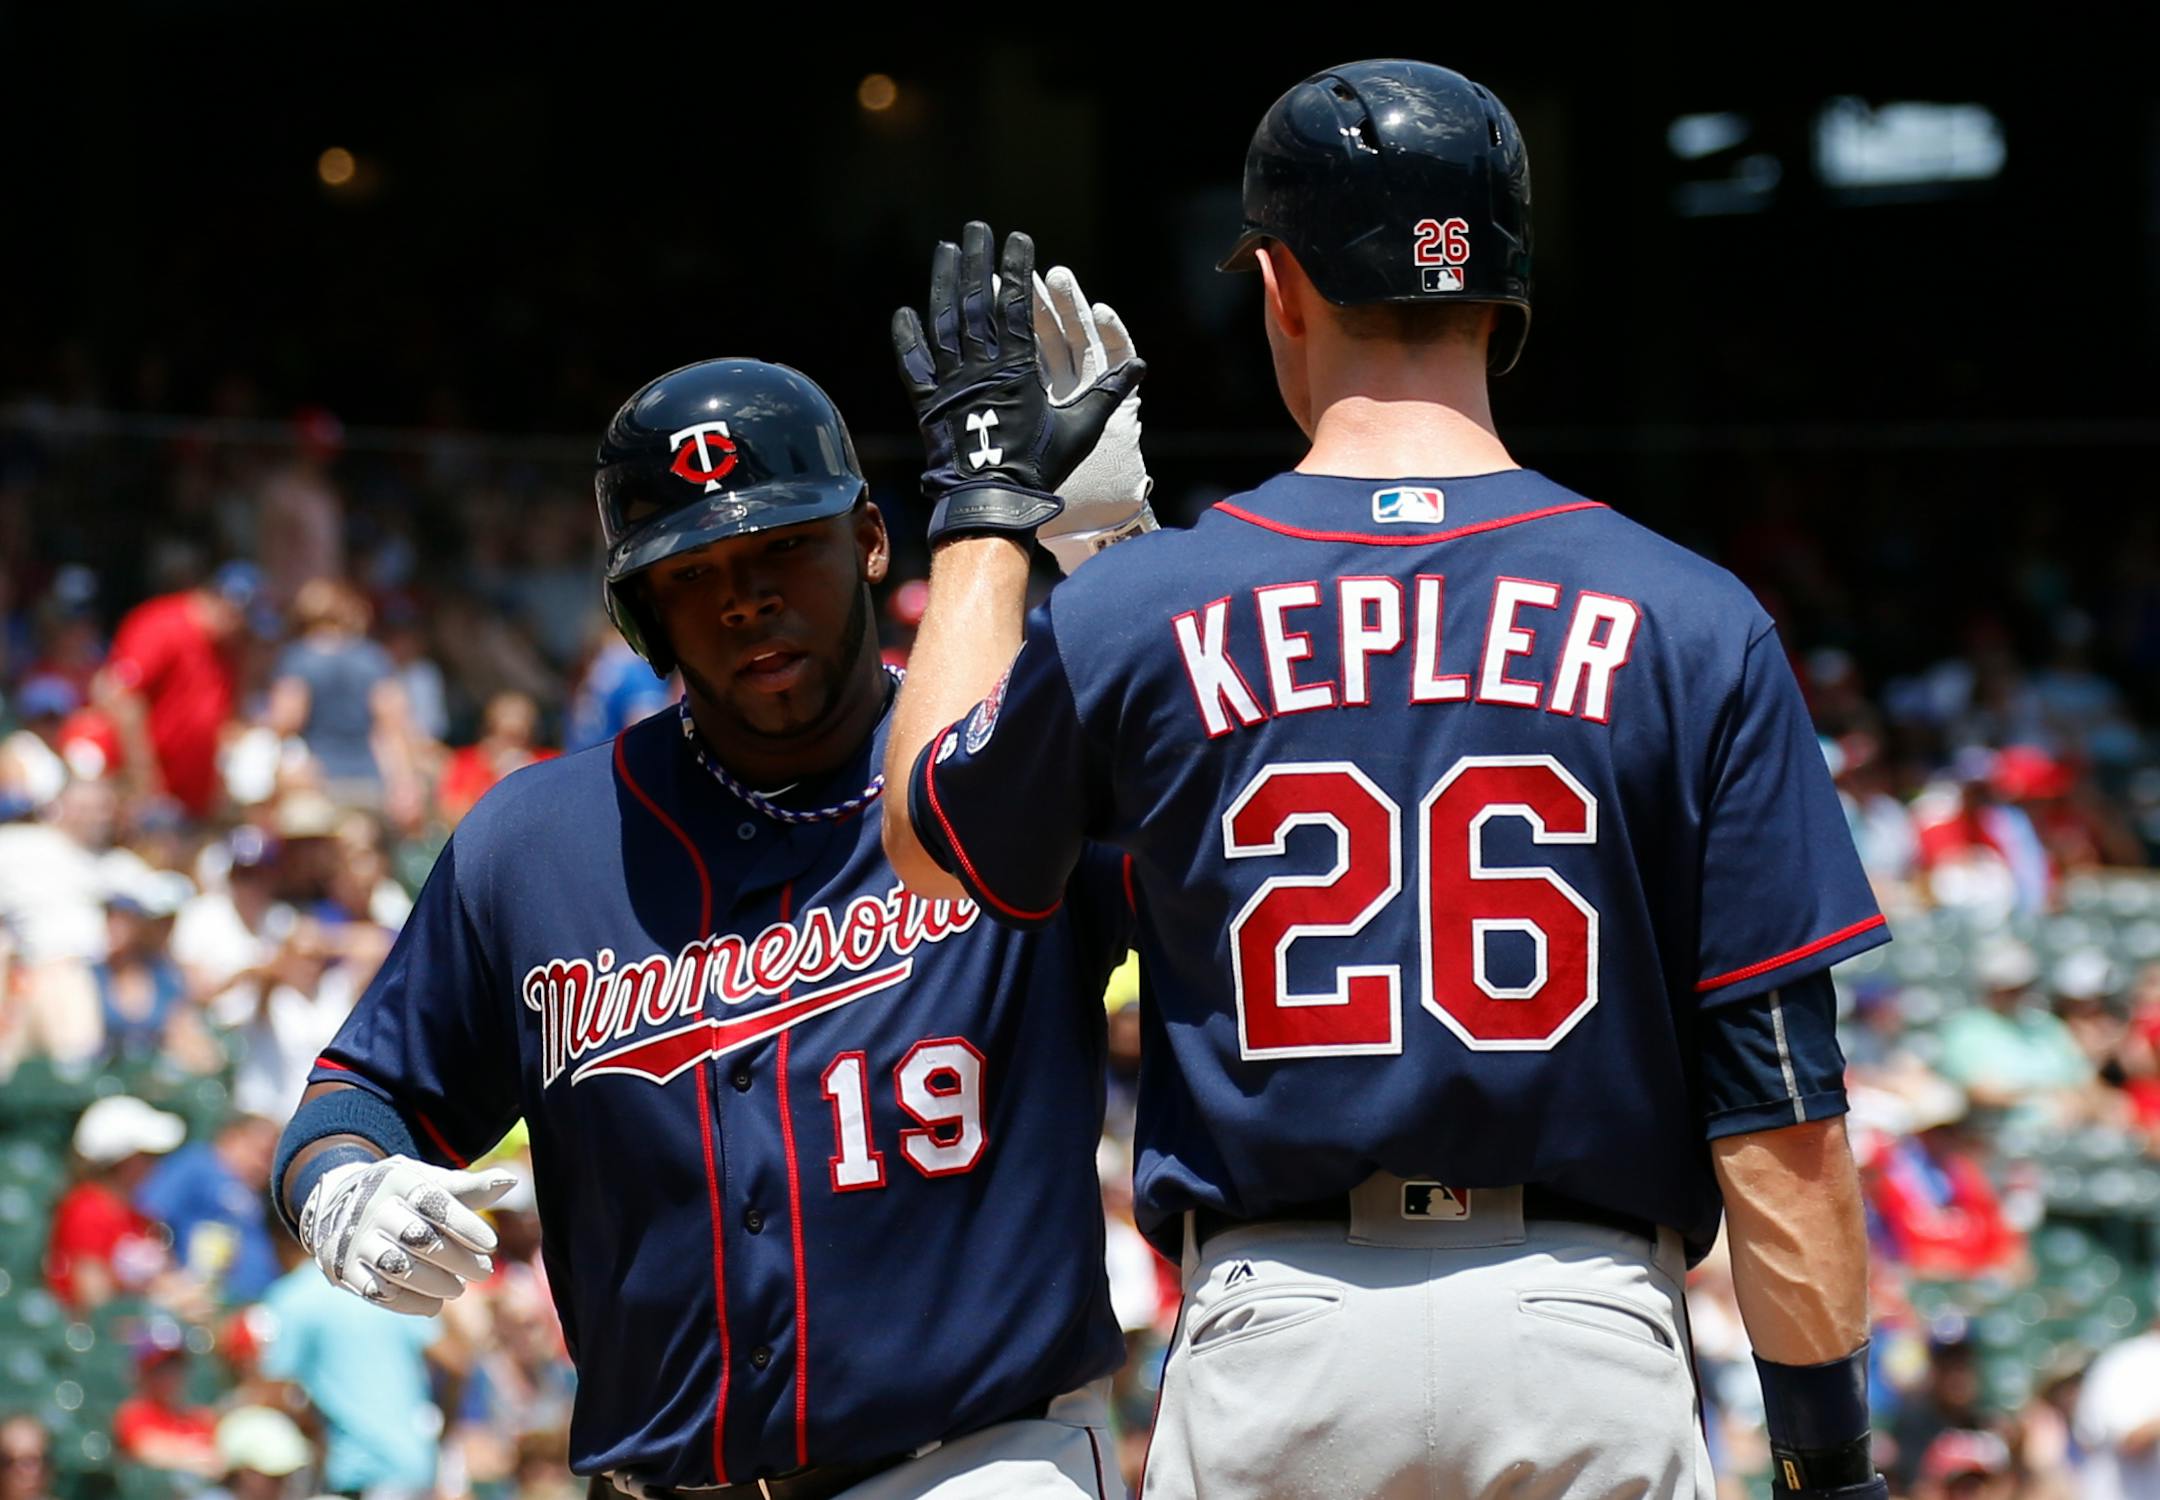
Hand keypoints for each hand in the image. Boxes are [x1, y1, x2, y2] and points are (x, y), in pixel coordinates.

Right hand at [298, 1156, 514, 1315]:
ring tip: (457, 1288)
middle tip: (483, 1272)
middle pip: (418, 1238)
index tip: (491, 1244)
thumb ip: (468, 1189)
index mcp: (398, 1181)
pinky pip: (377, 1292)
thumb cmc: (403, 1195)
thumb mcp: (430, 1182)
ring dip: (434, 1283)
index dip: (465, 1225)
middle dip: (456, 1259)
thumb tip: (510, 1182)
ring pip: (398, 1268)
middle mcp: (373, 1209)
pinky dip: (409, 1303)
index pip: (434, 1202)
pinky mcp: (343, 1270)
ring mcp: (355, 1241)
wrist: (338, 1204)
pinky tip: (433, 1304)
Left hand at [892, 221, 1143, 546]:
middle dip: (976, 260)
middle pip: (975, 302)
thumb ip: (1108, 393)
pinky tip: (905, 311)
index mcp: (1016, 369)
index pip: (1014, 306)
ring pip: (943, 323)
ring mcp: (951, 383)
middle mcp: (980, 368)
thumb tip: (1140, 365)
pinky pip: (914, 365)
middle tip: (976, 227)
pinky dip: (907, 338)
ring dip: (943, 283)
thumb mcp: (1080, 429)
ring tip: (945, 249)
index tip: (1018, 238)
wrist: (991, 501)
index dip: (1016, 268)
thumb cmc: (1039, 467)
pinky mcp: (929, 404)